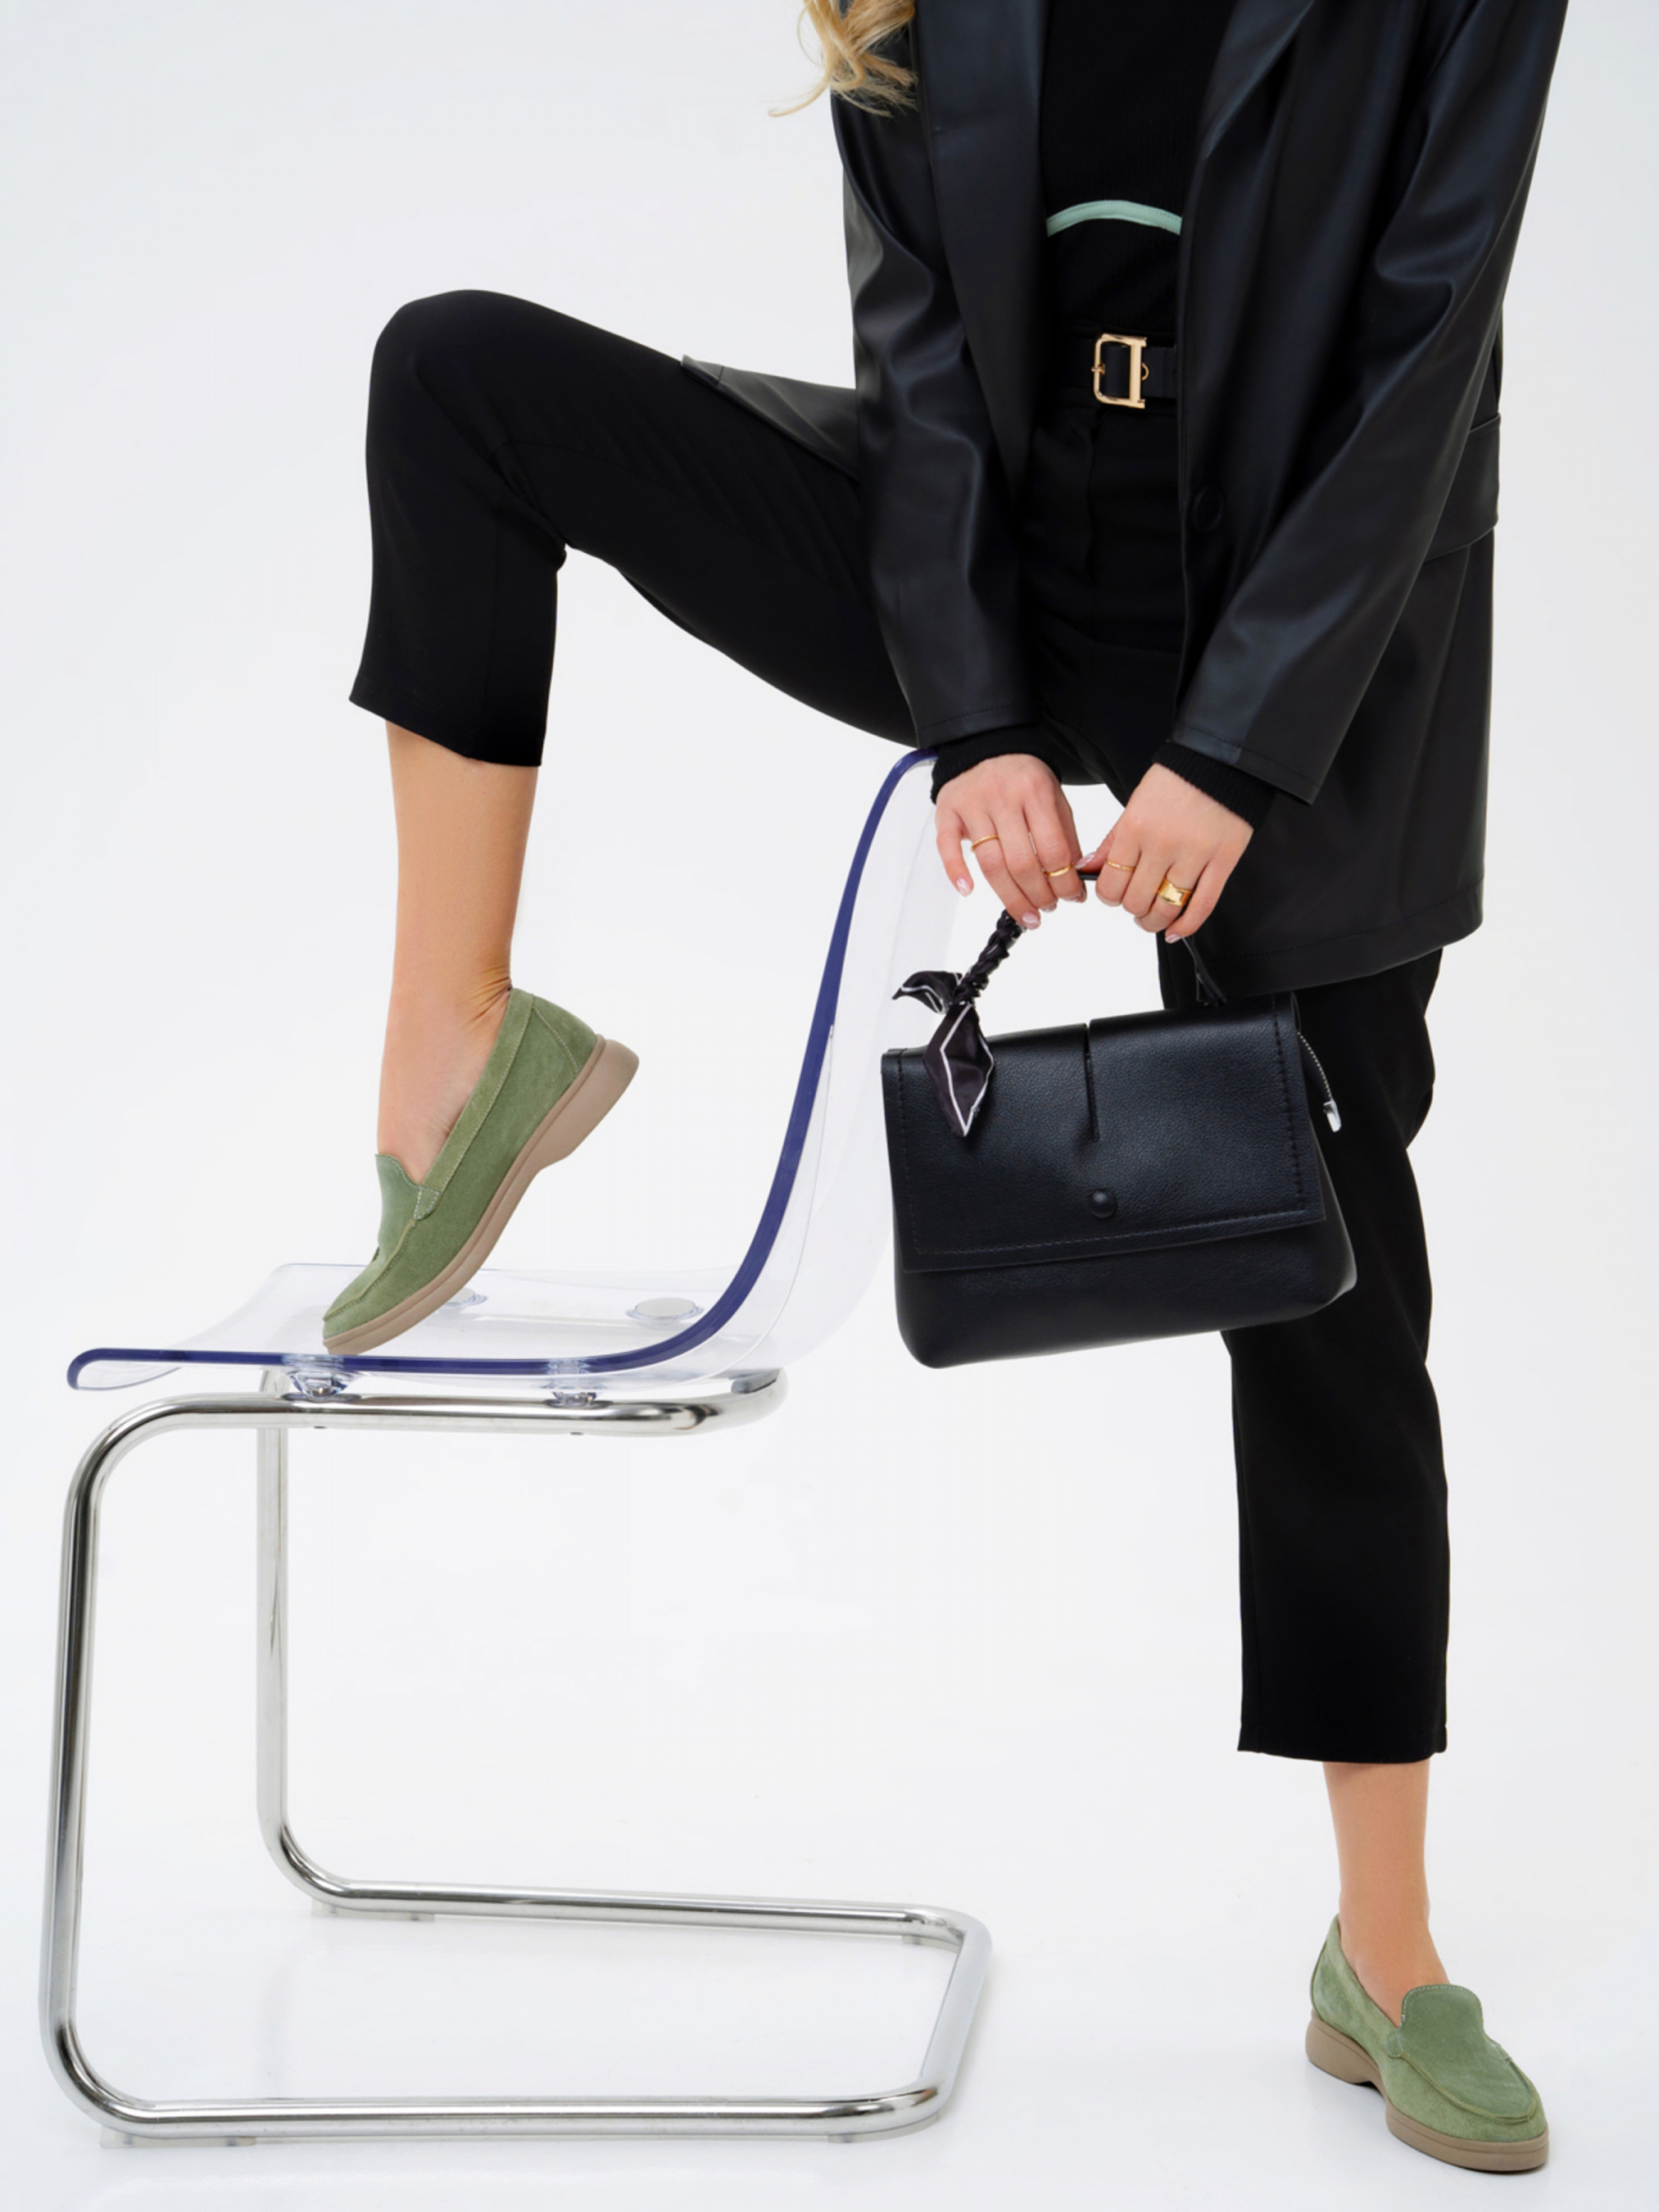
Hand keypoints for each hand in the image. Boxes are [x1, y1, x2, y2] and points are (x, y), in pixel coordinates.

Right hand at [935, 754, 1086, 923]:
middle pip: (1021, 862)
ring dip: (1010, 897)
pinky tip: (968, 891)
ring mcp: (972, 805)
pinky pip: (947, 846)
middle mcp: (1003, 797)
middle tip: (1047, 911)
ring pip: (990, 863)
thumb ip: (1065, 835)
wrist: (986, 744)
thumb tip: (1073, 878)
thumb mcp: (1053, 797)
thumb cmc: (1022, 777)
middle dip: (1038, 896)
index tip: (1072, 898)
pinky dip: (956, 871)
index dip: (1065, 882)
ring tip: (1026, 915)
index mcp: (1035, 792)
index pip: (1053, 849)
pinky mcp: (947, 811)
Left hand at [1085, 764, 1252, 941]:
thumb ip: (1112, 841)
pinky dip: (1187, 925)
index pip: (1111, 883)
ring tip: (1152, 917)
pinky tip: (1176, 931)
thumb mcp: (1134, 805)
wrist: (1222, 761)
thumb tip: (1088, 868)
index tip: (1114, 894)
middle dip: (1131, 908)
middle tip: (1135, 902)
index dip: (1108, 896)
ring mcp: (1195, 855)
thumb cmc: (1177, 779)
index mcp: (1136, 828)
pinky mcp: (1223, 862)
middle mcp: (1163, 844)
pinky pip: (1203, 906)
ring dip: (1154, 921)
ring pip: (1166, 909)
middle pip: (1136, 901)